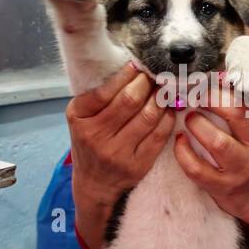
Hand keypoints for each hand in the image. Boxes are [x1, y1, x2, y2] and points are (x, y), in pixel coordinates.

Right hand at [68, 61, 175, 227]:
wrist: (94, 183)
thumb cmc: (90, 142)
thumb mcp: (82, 117)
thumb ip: (101, 96)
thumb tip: (134, 68)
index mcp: (79, 118)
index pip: (106, 90)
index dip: (127, 74)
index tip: (138, 65)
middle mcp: (95, 136)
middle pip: (130, 100)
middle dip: (147, 82)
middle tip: (156, 74)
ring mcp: (116, 153)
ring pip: (148, 116)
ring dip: (161, 98)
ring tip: (164, 89)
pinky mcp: (136, 165)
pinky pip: (159, 135)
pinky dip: (168, 118)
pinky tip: (169, 109)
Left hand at [173, 85, 248, 227]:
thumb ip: (248, 100)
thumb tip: (222, 69)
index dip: (239, 78)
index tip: (218, 72)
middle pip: (237, 114)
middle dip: (211, 99)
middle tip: (196, 94)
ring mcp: (240, 167)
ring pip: (218, 142)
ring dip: (197, 125)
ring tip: (190, 117)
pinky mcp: (222, 185)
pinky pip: (197, 168)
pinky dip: (183, 152)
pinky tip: (180, 140)